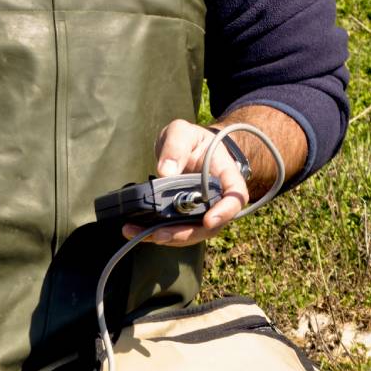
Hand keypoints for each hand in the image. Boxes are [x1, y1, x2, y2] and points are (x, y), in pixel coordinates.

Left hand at [126, 118, 250, 245]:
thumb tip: (165, 172)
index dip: (225, 211)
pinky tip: (135, 231)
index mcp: (225, 176)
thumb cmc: (189, 139)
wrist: (184, 148)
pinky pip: (174, 231)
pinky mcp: (183, 218)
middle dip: (185, 234)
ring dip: (167, 238)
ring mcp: (201, 211)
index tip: (209, 221)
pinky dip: (154, 234)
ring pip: (190, 233)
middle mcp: (216, 199)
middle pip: (210, 225)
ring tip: (141, 234)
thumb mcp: (181, 132)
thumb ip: (176, 146)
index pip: (236, 196)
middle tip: (160, 235)